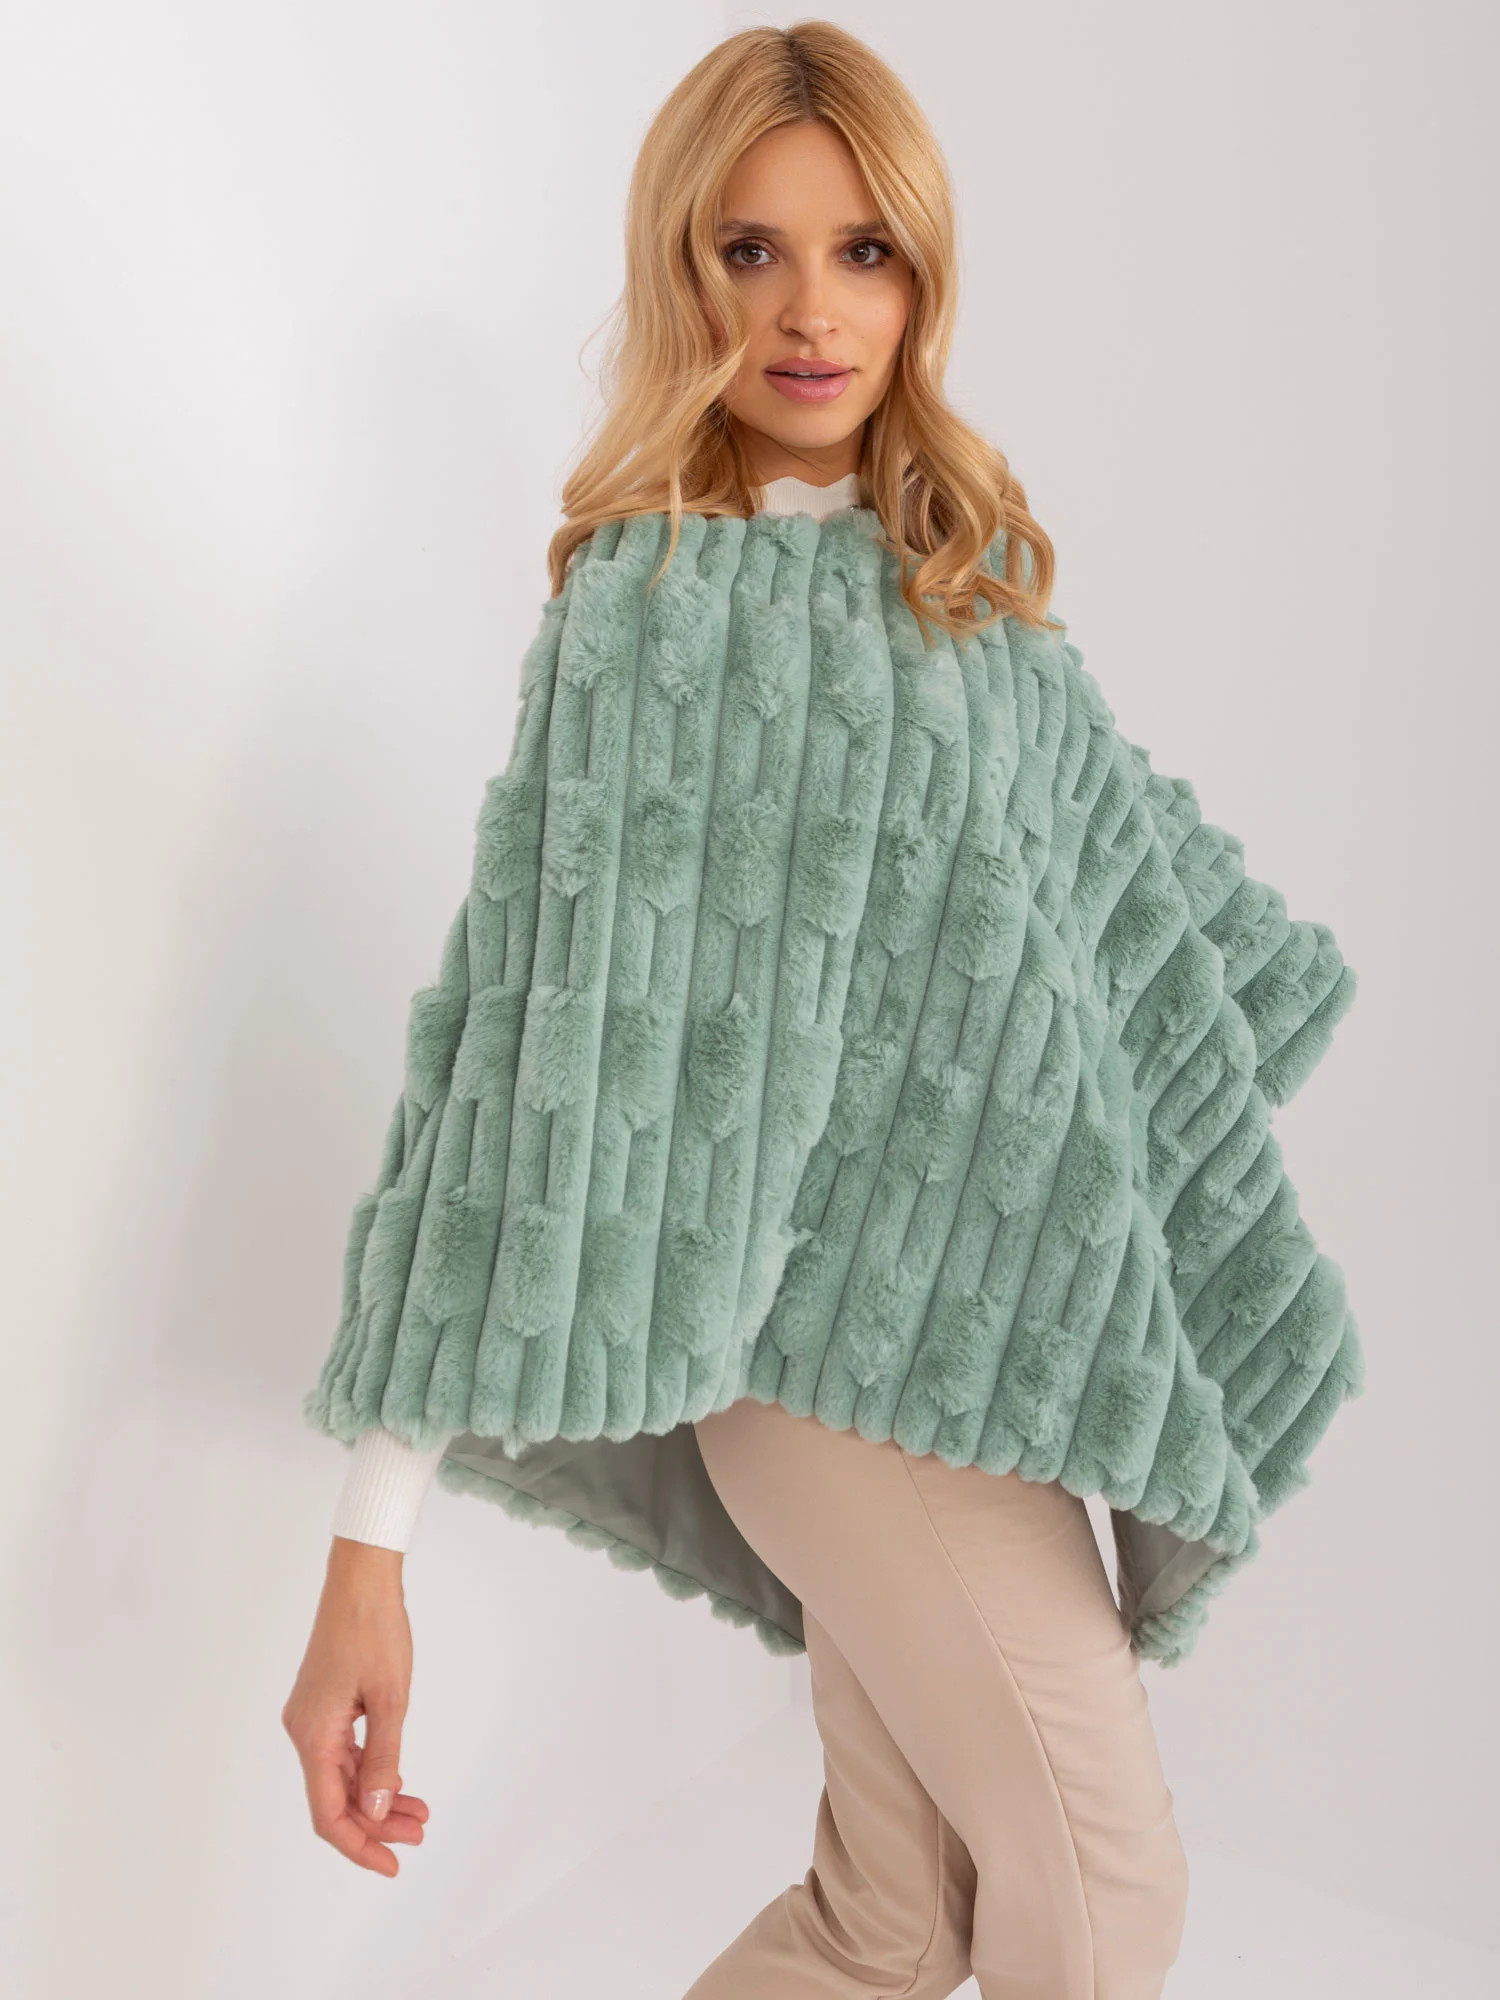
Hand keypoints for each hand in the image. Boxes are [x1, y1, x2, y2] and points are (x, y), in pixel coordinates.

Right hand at [282, 1537, 431, 1875]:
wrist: (360, 1579)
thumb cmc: (374, 1630)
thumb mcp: (390, 1698)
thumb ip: (384, 1757)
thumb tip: (376, 1811)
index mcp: (313, 1735)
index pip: (328, 1813)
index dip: (358, 1846)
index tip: (392, 1864)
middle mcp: (304, 1731)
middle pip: (335, 1798)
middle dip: (375, 1824)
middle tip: (419, 1834)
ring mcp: (312, 1718)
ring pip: (341, 1776)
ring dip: (376, 1798)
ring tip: (419, 1813)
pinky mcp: (324, 1704)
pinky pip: (343, 1752)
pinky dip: (370, 1770)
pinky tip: (397, 1781)